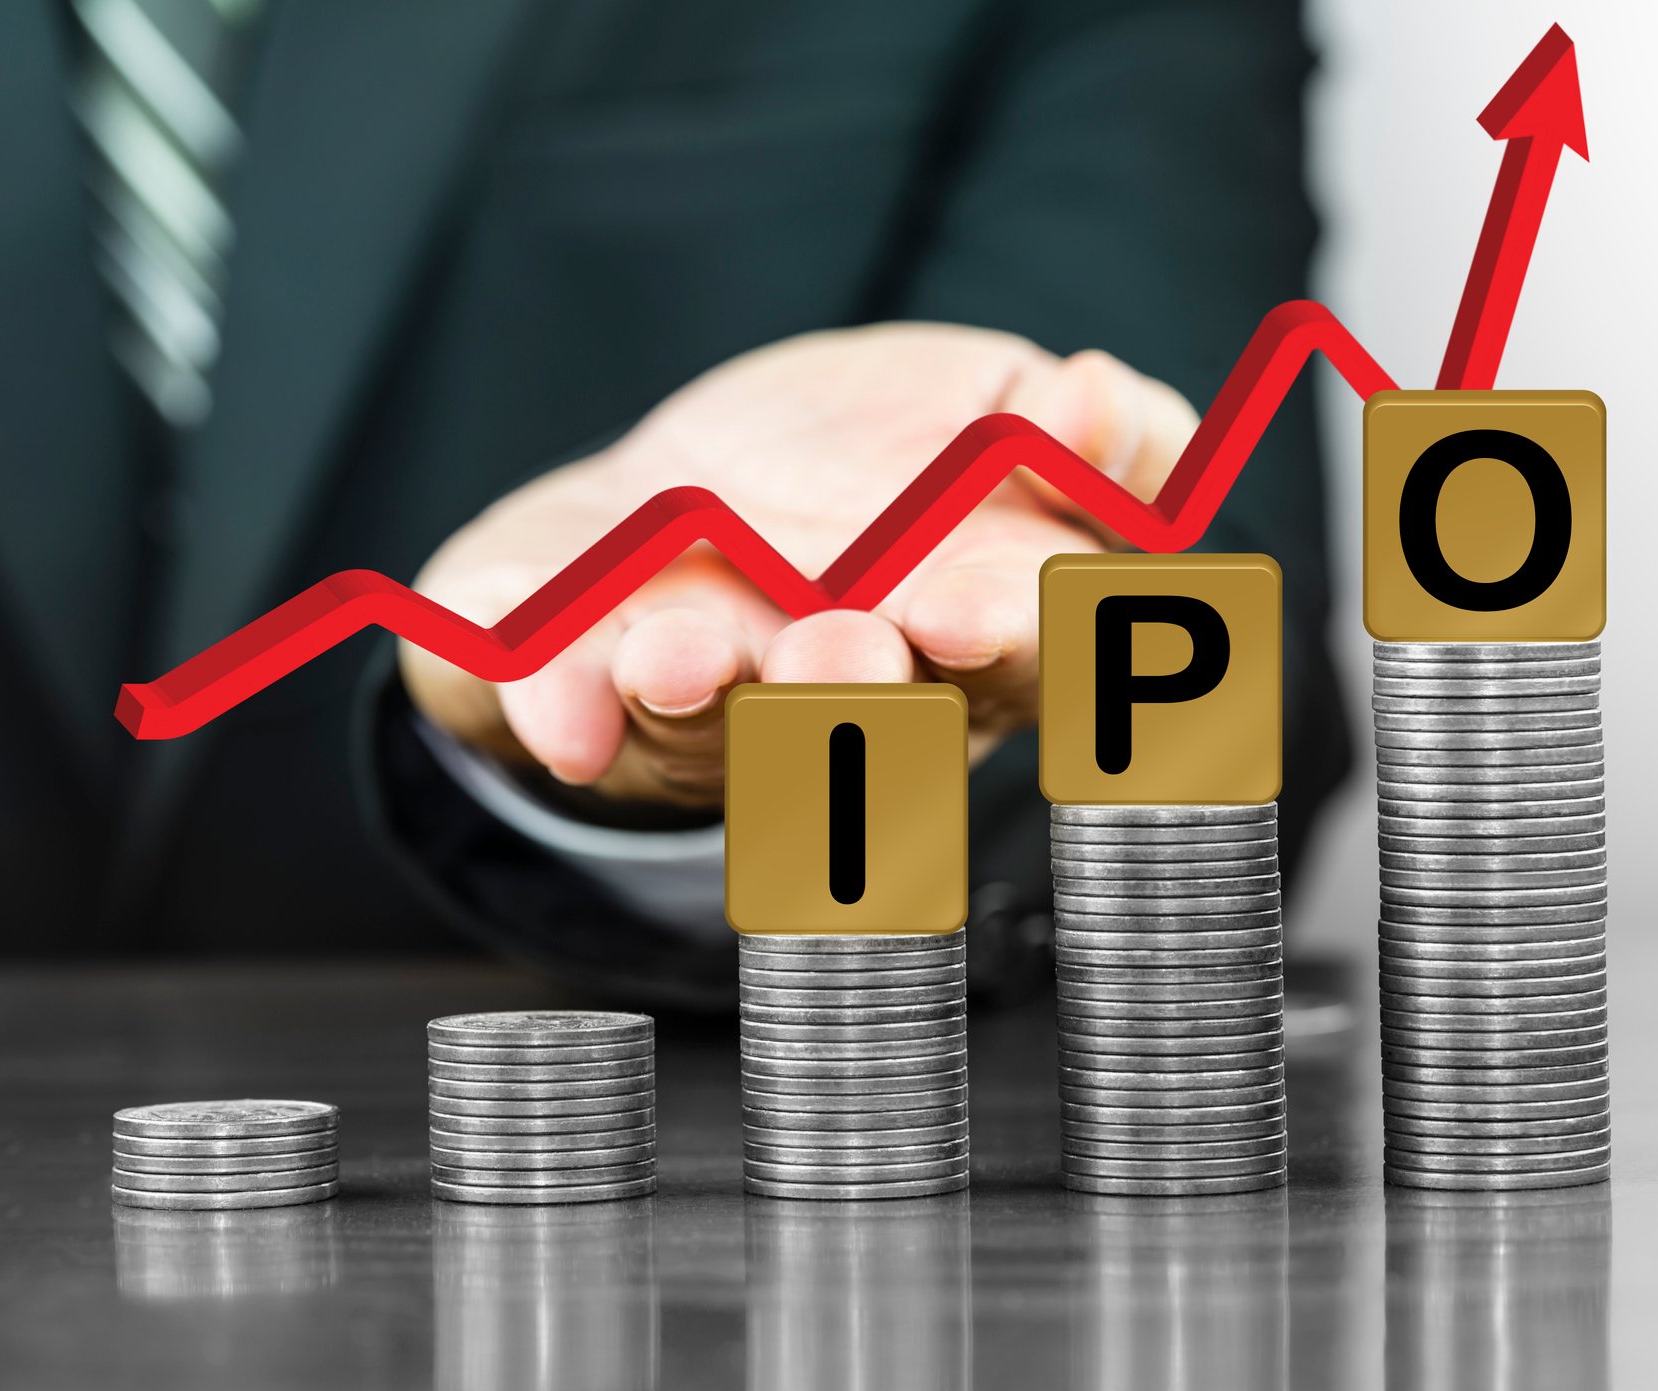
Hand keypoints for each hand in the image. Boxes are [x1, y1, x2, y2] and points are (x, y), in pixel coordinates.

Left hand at [402, 323, 1197, 811]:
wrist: (688, 490)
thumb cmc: (875, 468)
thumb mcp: (1002, 410)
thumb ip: (1095, 432)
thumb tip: (1099, 398)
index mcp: (968, 639)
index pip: (1008, 654)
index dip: (999, 641)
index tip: (976, 607)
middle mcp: (838, 698)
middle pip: (853, 716)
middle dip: (844, 693)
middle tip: (842, 655)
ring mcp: (703, 704)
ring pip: (705, 724)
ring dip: (697, 698)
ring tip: (680, 659)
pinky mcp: (577, 685)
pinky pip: (562, 710)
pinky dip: (559, 709)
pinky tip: (559, 711)